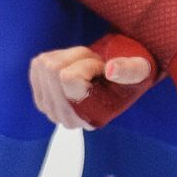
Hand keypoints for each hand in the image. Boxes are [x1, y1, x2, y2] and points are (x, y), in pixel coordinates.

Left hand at [29, 35, 155, 128]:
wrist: (119, 81)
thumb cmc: (130, 74)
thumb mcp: (140, 69)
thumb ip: (129, 69)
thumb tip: (110, 70)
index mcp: (91, 116)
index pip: (67, 78)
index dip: (87, 63)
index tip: (103, 68)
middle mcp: (68, 119)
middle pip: (52, 69)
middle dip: (76, 57)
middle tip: (95, 65)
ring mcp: (50, 111)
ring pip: (44, 65)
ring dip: (68, 57)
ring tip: (86, 66)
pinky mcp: (40, 98)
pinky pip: (37, 65)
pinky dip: (57, 57)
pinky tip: (73, 67)